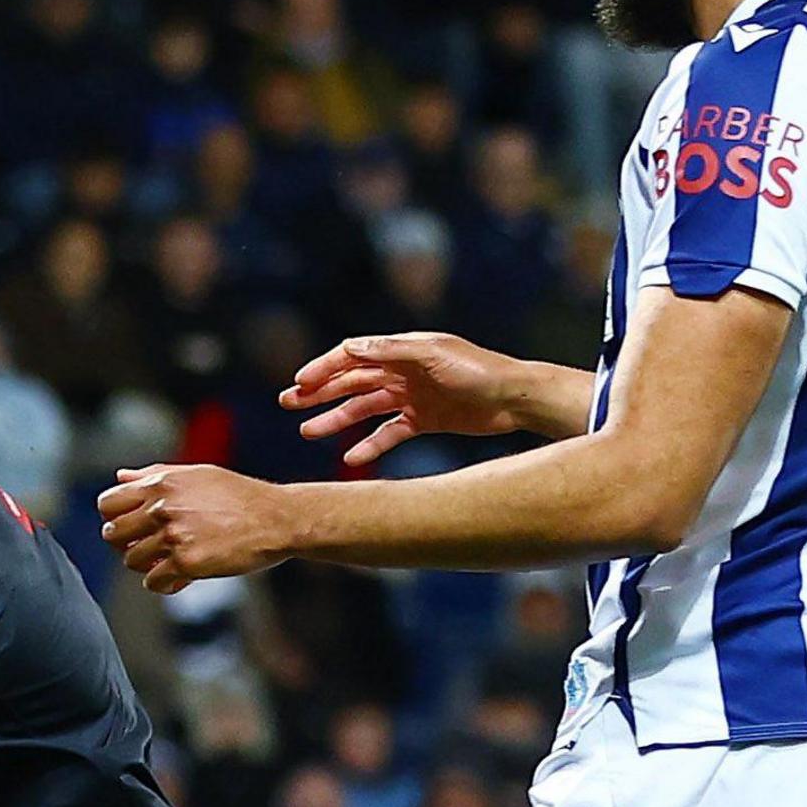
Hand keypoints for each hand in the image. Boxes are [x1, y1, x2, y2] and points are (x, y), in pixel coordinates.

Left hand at [97, 465, 297, 594]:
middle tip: (146, 547)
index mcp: (161, 484)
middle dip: (125, 544)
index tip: (127, 527)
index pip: (107, 503)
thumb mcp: (197, 475)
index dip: (113, 517)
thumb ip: (154, 476)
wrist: (277, 519)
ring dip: (146, 565)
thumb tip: (121, 477)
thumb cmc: (240, 496)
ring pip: (131, 561)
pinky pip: (153, 582)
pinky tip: (181, 577)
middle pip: (112, 534)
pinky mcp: (187, 563)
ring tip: (168, 561)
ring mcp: (173, 536)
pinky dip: (164, 583)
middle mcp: (162, 508)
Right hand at [279, 332, 531, 464]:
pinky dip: (370, 445)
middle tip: (288, 405)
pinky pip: (388, 433)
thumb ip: (392, 352)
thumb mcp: (433, 355)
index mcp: (403, 350)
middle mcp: (403, 371)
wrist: (517, 398)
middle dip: (319, 393)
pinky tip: (351, 457)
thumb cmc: (480, 370)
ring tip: (309, 433)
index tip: (299, 384)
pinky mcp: (424, 421)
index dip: (324, 369)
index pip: (353, 357)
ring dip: (336, 419)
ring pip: (364, 409)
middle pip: (352, 382)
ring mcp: (412, 397)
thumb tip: (351, 348)